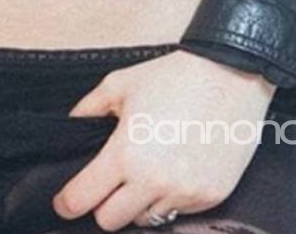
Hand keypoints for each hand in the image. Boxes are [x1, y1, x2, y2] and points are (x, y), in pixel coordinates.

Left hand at [51, 50, 275, 228]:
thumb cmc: (173, 77)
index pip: (82, 199)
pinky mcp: (209, 198)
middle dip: (104, 204)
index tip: (64, 201)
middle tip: (110, 183)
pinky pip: (178, 212)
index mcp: (125, 154)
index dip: (67, 202)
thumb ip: (87, 109)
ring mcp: (184, 194)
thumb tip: (70, 127)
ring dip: (139, 203)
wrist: (231, 75)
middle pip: (110, 221)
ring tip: (149, 171)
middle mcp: (153, 181)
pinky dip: (170, 198)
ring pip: (145, 220)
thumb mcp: (120, 84)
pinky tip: (175, 169)